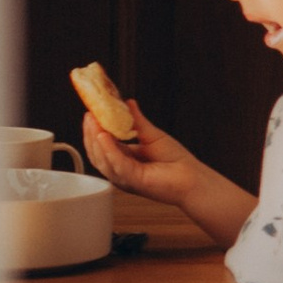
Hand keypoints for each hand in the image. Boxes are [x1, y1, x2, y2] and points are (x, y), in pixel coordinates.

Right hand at [81, 97, 200, 203]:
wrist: (193, 179)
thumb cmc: (177, 161)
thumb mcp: (151, 135)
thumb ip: (137, 120)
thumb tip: (127, 102)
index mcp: (124, 160)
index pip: (102, 145)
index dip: (94, 130)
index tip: (90, 113)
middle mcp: (121, 170)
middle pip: (97, 153)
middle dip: (90, 133)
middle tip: (89, 116)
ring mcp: (125, 177)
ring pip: (102, 159)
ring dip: (95, 140)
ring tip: (93, 123)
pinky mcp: (133, 180)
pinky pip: (116, 164)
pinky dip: (109, 149)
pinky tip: (104, 136)